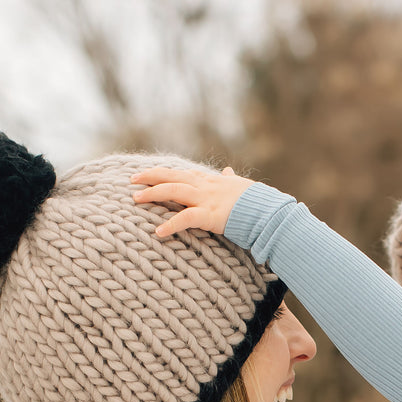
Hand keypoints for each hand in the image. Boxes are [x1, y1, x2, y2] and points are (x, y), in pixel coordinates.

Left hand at [130, 166, 255, 237]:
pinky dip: (170, 224)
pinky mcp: (210, 215)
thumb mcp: (241, 186)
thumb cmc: (257, 201)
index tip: (148, 173)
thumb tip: (227, 170)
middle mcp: (205, 186)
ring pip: (173, 190)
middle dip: (150, 177)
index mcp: (211, 181)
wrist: (269, 211)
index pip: (183, 173)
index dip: (164, 172)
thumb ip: (230, 179)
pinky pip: (185, 219)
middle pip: (172, 176)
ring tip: (135, 198)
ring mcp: (207, 199)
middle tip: (132, 180)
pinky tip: (158, 232)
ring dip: (152, 193)